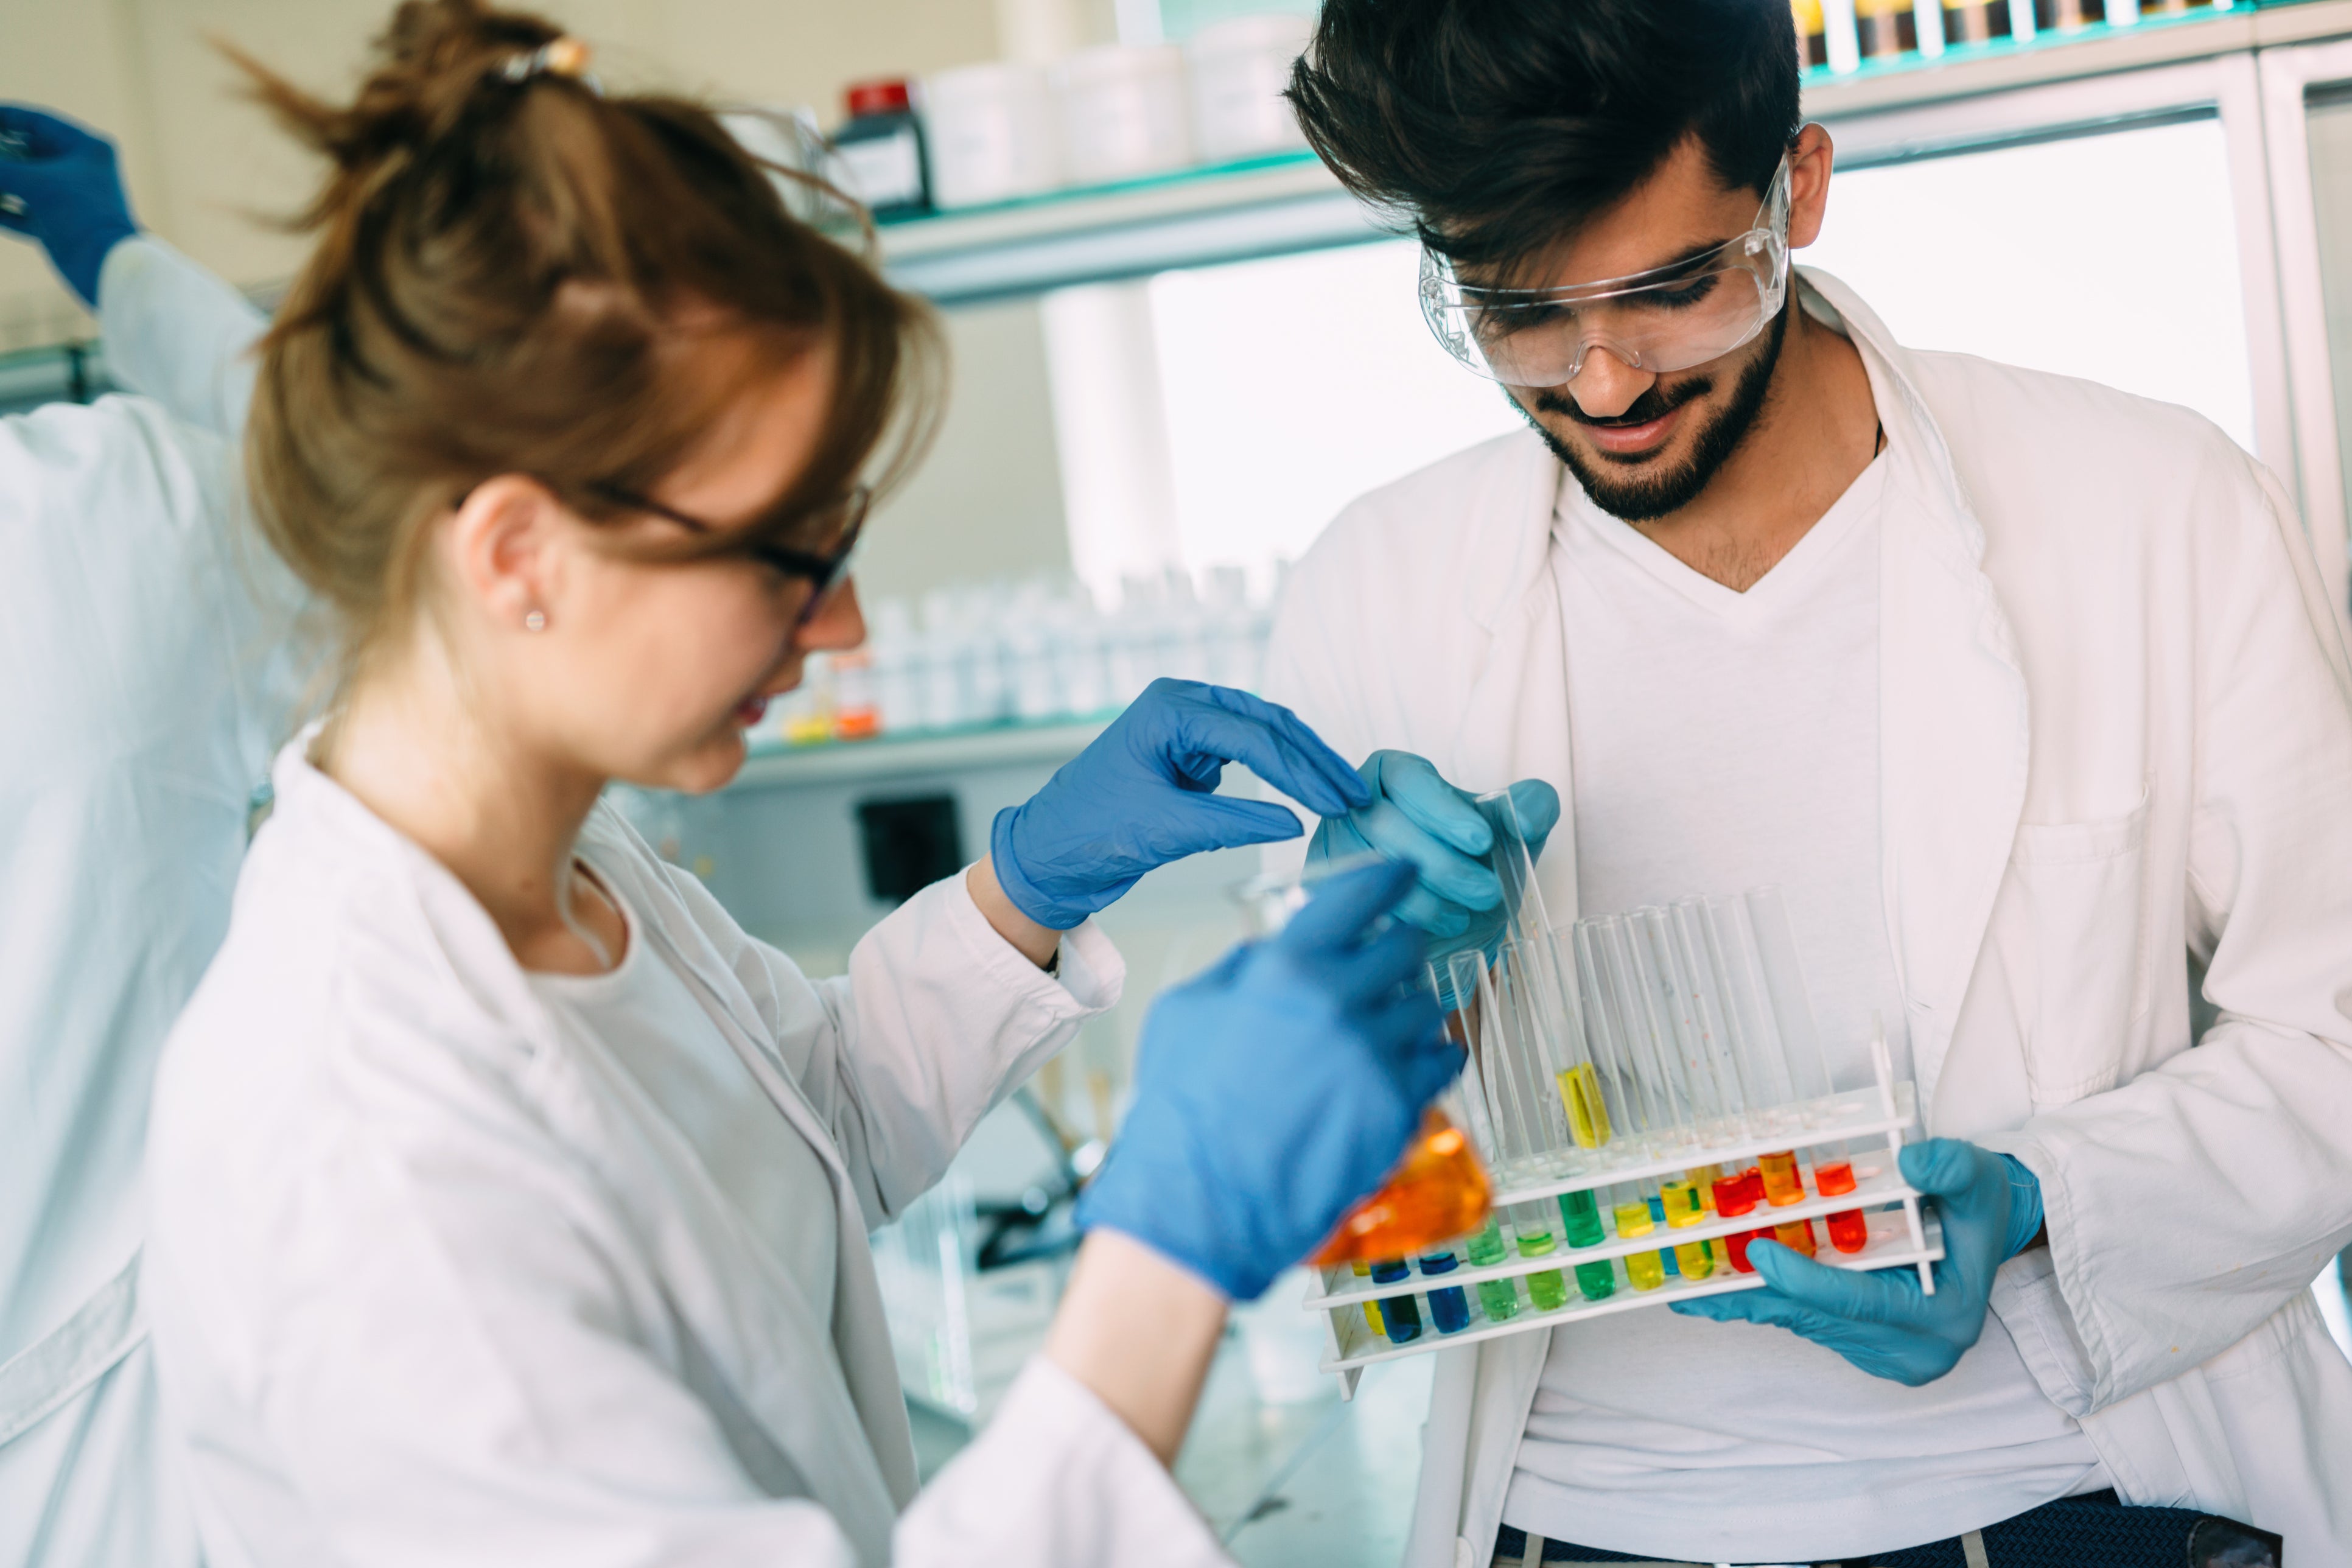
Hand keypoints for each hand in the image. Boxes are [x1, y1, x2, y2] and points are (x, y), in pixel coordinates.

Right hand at [0, 106, 138, 307]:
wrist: (108, 266)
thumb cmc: (80, 215)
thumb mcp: (34, 183)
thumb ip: (1, 169)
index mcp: (87, 149)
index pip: (38, 122)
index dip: (6, 116)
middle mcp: (80, 171)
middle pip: (28, 152)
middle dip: (0, 153)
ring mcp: (70, 199)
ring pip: (24, 184)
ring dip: (0, 182)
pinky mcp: (59, 225)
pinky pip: (22, 212)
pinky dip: (3, 209)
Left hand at [990, 679, 1369, 930]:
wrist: (1045, 856)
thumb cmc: (1087, 834)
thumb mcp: (1167, 830)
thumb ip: (1234, 824)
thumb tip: (1298, 823)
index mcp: (1168, 709)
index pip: (1251, 733)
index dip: (1300, 769)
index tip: (1336, 799)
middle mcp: (1179, 706)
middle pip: (1265, 724)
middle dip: (1312, 760)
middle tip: (1353, 793)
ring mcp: (1184, 728)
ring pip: (1261, 736)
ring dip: (1301, 765)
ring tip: (1340, 794)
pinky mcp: (1188, 754)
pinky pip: (1245, 755)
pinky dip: (1277, 774)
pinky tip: (1305, 796)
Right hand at [1075, 860, 1455, 1300]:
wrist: (1201, 1202)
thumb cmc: (1183, 1113)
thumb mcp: (1186, 1012)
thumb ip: (1238, 968)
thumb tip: (1272, 949)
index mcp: (1284, 968)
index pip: (1358, 896)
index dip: (1388, 878)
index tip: (1403, 873)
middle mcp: (1338, 1002)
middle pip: (1404, 947)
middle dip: (1399, 949)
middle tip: (1390, 963)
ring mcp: (1374, 1056)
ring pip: (1427, 1005)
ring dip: (1412, 1009)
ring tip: (1387, 1028)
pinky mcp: (1398, 1107)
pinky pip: (1443, 1061)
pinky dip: (1433, 1057)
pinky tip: (1414, 1063)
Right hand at [1309, 751, 1559, 961]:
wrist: (1450, 933)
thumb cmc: (1473, 872)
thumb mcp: (1510, 838)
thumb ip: (1532, 809)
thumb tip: (1528, 814)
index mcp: (1392, 776)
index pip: (1407, 778)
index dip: (1443, 808)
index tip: (1482, 841)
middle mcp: (1352, 808)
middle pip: (1384, 824)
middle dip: (1442, 862)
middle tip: (1487, 891)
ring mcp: (1330, 850)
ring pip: (1368, 868)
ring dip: (1421, 897)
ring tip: (1461, 916)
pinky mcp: (1321, 896)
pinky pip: (1350, 908)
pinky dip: (1394, 923)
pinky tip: (1427, 935)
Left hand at [1669, 1139, 2043, 1384]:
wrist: (1983, 1232)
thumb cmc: (1977, 1205)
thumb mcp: (1976, 1174)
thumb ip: (1950, 1165)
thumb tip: (1912, 1162)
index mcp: (1946, 1318)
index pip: (1862, 1301)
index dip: (1808, 1278)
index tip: (1759, 1254)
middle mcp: (1916, 1351)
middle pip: (1822, 1317)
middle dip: (1759, 1292)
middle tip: (1693, 1276)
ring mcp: (1888, 1356)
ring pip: (1807, 1323)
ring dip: (1751, 1299)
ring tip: (1689, 1281)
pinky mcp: (1865, 1350)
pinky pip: (1807, 1322)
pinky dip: (1765, 1301)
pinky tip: (1714, 1290)